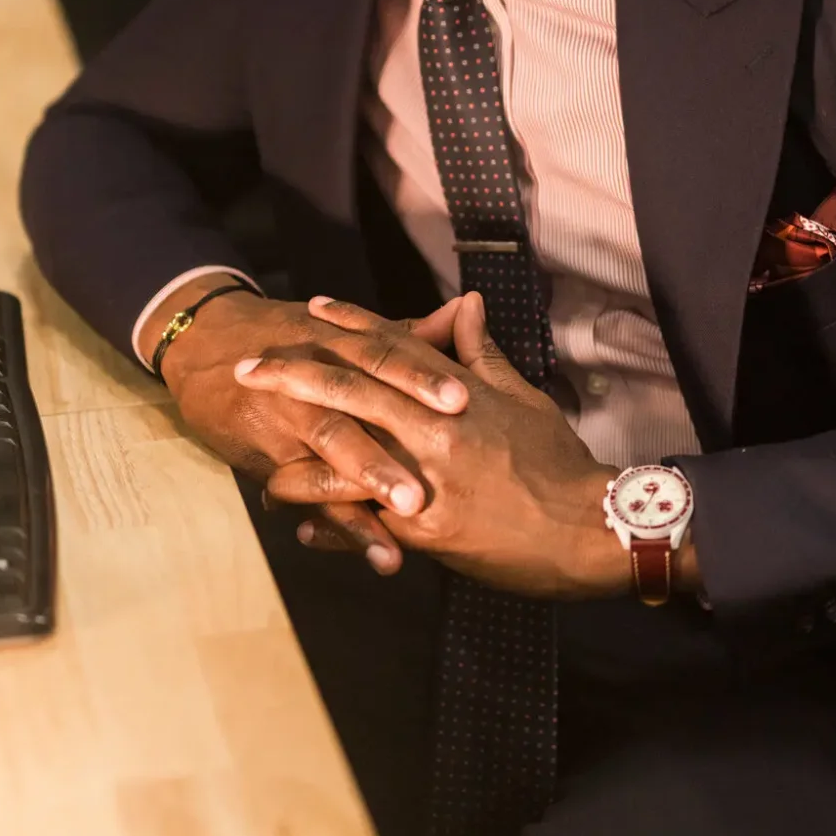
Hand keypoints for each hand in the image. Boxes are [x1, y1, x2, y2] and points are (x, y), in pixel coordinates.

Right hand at [144, 277, 468, 572]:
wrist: (204, 344)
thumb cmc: (286, 336)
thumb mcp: (339, 330)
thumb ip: (405, 332)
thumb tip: (462, 314)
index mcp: (340, 341)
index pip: (387, 354)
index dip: (424, 374)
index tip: (466, 397)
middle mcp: (315, 373)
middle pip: (361, 399)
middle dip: (403, 428)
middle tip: (450, 453)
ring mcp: (291, 415)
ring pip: (334, 443)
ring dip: (371, 476)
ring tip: (412, 509)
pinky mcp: (272, 456)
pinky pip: (310, 494)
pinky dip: (342, 525)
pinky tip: (376, 553)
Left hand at [235, 291, 643, 598]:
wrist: (589, 527)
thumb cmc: (559, 463)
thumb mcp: (523, 399)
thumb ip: (483, 354)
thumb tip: (466, 304)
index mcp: (456, 392)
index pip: (393, 345)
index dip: (349, 323)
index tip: (311, 308)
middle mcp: (433, 427)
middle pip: (350, 390)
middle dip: (293, 376)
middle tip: (246, 368)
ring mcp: (425, 478)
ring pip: (345, 460)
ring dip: (297, 459)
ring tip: (259, 459)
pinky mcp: (426, 531)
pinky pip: (366, 524)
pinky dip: (332, 524)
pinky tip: (302, 527)